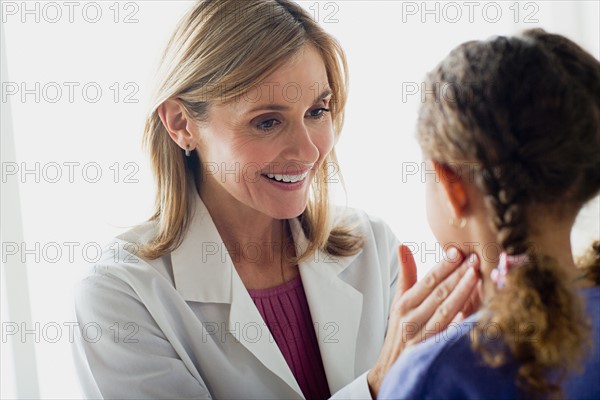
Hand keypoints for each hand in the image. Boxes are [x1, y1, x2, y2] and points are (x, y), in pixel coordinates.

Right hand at [367, 244, 480, 396]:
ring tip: (476, 276)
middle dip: (457, 274)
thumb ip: (406, 274)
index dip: (442, 266)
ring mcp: (421, 335)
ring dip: (462, 292)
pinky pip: (447, 334)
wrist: (391, 368)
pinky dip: (458, 323)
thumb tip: (403, 245)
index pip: (426, 281)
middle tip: (474, 258)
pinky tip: (472, 311)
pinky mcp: (429, 351)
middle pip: (438, 293)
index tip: (457, 251)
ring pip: (445, 310)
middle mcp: (411, 318)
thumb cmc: (400, 330)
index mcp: (404, 304)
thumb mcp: (399, 301)